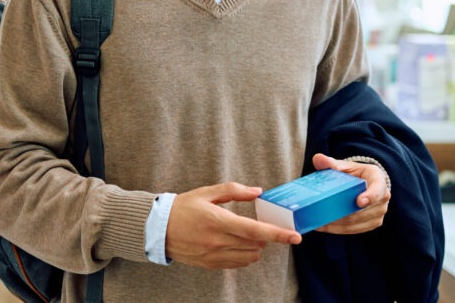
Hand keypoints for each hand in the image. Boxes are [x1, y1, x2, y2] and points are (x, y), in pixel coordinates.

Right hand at [165, 182, 301, 269]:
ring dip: (255, 247)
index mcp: (218, 221)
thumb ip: (234, 190)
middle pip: (256, 246)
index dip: (278, 234)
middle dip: (265, 238)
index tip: (295, 237)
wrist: (158, 228)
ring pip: (249, 257)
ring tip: (246, 235)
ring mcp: (214, 255)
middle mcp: (218, 241)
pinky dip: (243, 255)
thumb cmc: (183, 207)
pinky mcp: (211, 264)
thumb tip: (258, 191)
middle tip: (260, 226)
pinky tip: (236, 243)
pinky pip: (237, 263)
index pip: (255, 231)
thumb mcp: (207, 192)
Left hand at [311, 153, 389, 234]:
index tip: (359, 201)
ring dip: (339, 224)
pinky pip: (356, 229)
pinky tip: (324, 227)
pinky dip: (340, 229)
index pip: (377, 189)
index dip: (370, 197)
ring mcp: (380, 212)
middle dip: (344, 214)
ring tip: (320, 222)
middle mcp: (383, 197)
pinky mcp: (373, 222)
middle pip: (364, 210)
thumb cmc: (354, 173)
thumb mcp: (344, 166)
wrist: (363, 182)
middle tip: (324, 215)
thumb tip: (317, 158)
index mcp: (378, 179)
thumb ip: (331, 163)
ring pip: (358, 222)